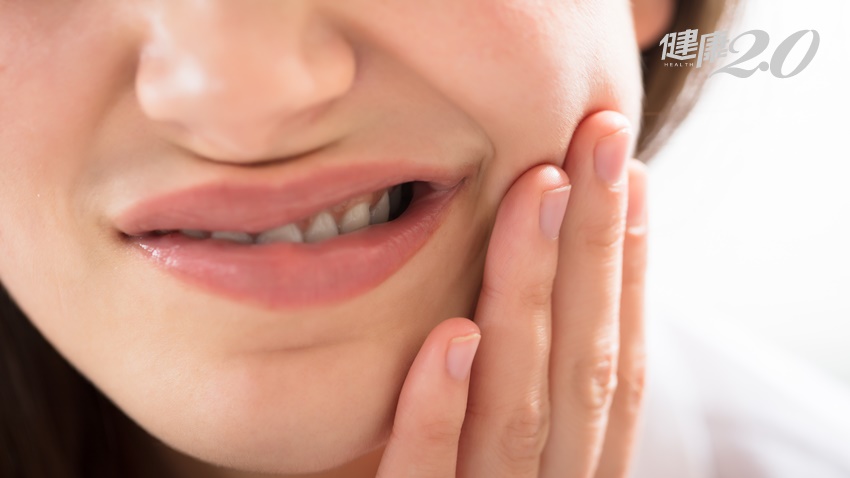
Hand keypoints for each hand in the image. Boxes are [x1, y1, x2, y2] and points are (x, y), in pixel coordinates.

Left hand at [376, 111, 647, 477]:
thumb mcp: (494, 445)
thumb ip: (517, 388)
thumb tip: (533, 287)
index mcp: (570, 465)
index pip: (611, 362)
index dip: (630, 271)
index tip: (630, 179)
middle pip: (582, 368)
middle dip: (597, 250)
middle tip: (600, 142)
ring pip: (520, 410)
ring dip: (531, 298)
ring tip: (539, 194)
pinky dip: (441, 413)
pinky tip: (454, 337)